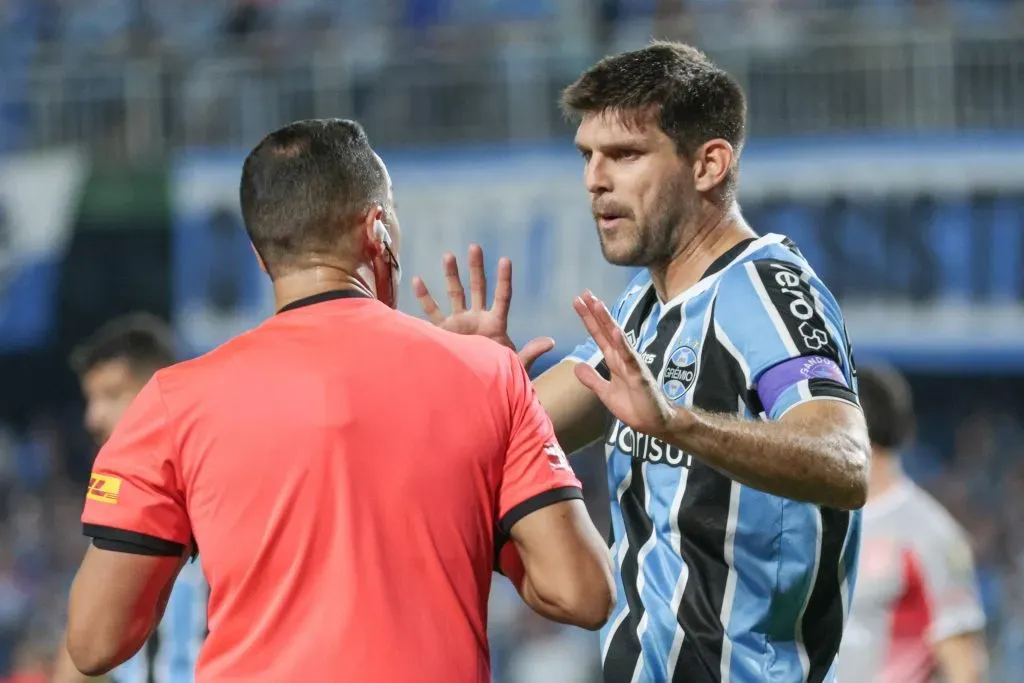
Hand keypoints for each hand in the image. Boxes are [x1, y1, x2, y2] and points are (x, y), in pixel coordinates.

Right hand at [412, 244, 553, 370]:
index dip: (504, 279)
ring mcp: (460, 323)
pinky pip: (432, 312)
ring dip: (452, 275)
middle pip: (478, 288)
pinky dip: (425, 297)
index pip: (502, 297)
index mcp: (496, 324)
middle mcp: (478, 319)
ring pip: (456, 294)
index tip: (505, 260)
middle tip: (475, 247)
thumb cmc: (499, 378)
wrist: (476, 391)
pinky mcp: (444, 332)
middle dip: (476, 267)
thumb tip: (551, 342)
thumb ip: (531, 352)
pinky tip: (418, 280)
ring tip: (449, 255)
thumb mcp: (517, 364)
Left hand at [572, 290, 689, 439]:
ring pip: (617, 338)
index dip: (589, 319)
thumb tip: (576, 366)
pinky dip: (622, 344)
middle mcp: (623, 358)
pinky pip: (630, 358)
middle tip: (585, 293)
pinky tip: (615, 331)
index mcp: (614, 360)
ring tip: (597, 304)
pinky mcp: (640, 376)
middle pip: (606, 331)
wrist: (654, 423)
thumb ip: (592, 379)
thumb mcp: (605, 392)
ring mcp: (632, 364)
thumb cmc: (634, 406)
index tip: (578, 301)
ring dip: (607, 321)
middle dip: (595, 312)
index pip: (599, 335)